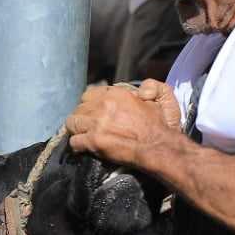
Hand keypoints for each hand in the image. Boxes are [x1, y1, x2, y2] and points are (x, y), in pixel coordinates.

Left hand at [64, 84, 179, 168]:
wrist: (159, 148)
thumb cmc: (161, 125)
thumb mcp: (162, 97)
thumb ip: (150, 86)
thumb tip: (138, 91)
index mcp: (116, 94)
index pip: (90, 94)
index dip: (92, 104)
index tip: (96, 112)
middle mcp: (103, 106)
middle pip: (79, 108)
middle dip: (83, 116)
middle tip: (89, 125)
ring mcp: (96, 124)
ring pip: (72, 123)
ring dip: (77, 129)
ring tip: (84, 134)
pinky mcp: (93, 141)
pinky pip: (74, 141)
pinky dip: (78, 145)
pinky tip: (85, 147)